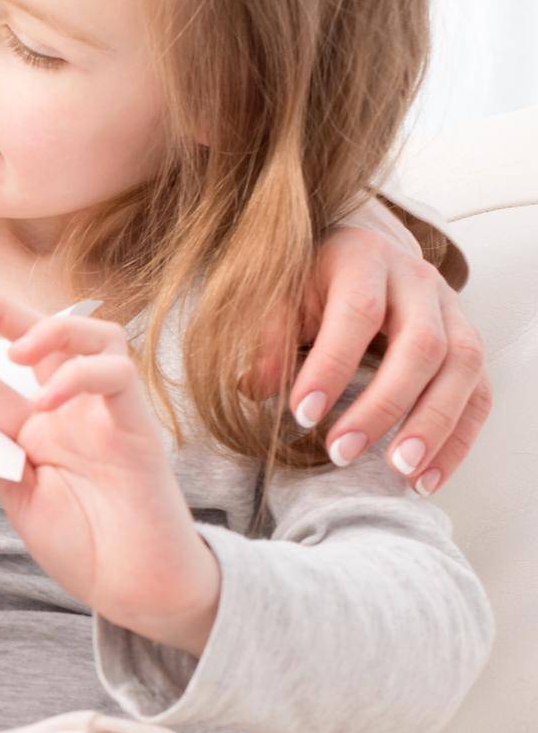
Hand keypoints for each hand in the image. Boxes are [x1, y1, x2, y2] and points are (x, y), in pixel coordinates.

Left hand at [0, 283, 221, 656]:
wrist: (136, 590)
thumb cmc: (85, 545)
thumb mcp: (20, 497)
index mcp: (36, 427)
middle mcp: (71, 409)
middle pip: (40, 336)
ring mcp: (106, 413)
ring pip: (95, 335)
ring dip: (52, 331)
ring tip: (16, 353)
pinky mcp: (138, 426)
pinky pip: (117, 375)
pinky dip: (81, 375)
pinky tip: (50, 400)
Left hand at [259, 216, 490, 495]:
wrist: (363, 252)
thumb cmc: (314, 280)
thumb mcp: (282, 293)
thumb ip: (270, 335)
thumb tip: (255, 389)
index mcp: (364, 259)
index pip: (357, 312)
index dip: (331, 366)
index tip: (301, 414)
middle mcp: (418, 281)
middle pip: (421, 345)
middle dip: (383, 406)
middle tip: (341, 452)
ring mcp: (454, 313)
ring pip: (462, 369)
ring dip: (432, 428)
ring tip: (399, 473)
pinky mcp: (470, 347)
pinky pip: (479, 396)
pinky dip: (456, 442)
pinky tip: (425, 479)